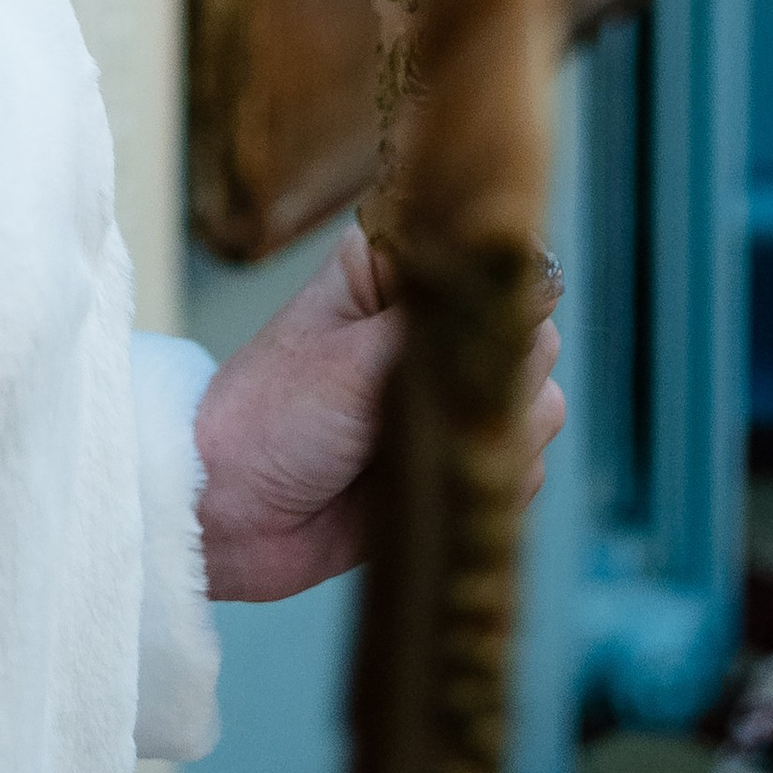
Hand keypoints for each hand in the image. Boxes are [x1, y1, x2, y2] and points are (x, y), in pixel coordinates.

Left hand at [193, 224, 564, 602]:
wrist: (234, 514)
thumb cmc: (272, 417)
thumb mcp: (355, 360)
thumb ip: (445, 324)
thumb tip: (537, 281)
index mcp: (396, 270)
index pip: (490, 258)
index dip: (499, 295)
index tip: (475, 334)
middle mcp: (430, 323)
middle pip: (532, 336)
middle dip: (493, 379)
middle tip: (422, 402)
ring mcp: (447, 391)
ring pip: (538, 404)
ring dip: (489, 436)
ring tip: (410, 449)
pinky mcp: (455, 452)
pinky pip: (521, 464)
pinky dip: (487, 479)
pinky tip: (426, 483)